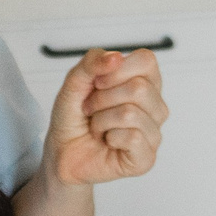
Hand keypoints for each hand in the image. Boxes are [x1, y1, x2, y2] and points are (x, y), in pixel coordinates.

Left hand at [44, 49, 167, 187]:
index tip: (97, 83)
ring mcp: (153, 132)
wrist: (61, 152)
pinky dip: (110, 137)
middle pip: (139, 88)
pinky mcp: (147, 158)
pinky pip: (133, 137)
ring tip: (97, 127)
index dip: (117, 70)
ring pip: (131, 113)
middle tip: (91, 109)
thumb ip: (92, 62)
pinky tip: (107, 141)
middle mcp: (154, 106)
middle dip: (103, 99)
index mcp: (144, 82)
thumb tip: (116, 58)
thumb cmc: (73, 118)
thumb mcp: (75, 82)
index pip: (147, 61)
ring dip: (102, 120)